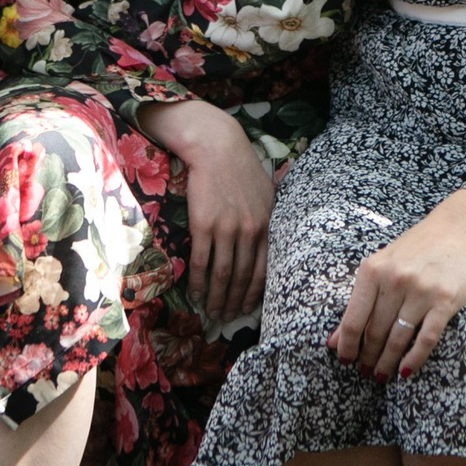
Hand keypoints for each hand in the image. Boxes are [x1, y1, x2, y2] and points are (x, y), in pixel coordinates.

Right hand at [142, 98, 272, 321]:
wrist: (216, 147)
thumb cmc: (240, 168)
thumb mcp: (266, 193)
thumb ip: (268, 219)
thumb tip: (268, 239)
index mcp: (265, 226)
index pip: (263, 271)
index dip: (254, 294)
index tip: (246, 309)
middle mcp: (249, 232)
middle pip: (242, 278)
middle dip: (235, 302)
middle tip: (227, 318)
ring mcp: (227, 229)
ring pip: (223, 275)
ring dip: (217, 298)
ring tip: (212, 312)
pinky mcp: (204, 225)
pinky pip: (202, 262)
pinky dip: (199, 283)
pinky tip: (196, 294)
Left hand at [327, 190, 465, 379]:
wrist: (459, 230)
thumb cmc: (416, 249)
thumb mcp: (382, 265)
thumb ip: (360, 300)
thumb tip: (334, 339)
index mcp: (373, 270)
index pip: (353, 319)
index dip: (346, 346)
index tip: (344, 361)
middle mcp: (394, 281)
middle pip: (374, 332)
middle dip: (367, 357)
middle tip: (365, 373)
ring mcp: (421, 292)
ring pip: (397, 339)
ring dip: (386, 363)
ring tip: (381, 376)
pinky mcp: (445, 301)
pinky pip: (426, 339)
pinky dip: (414, 359)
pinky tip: (405, 372)